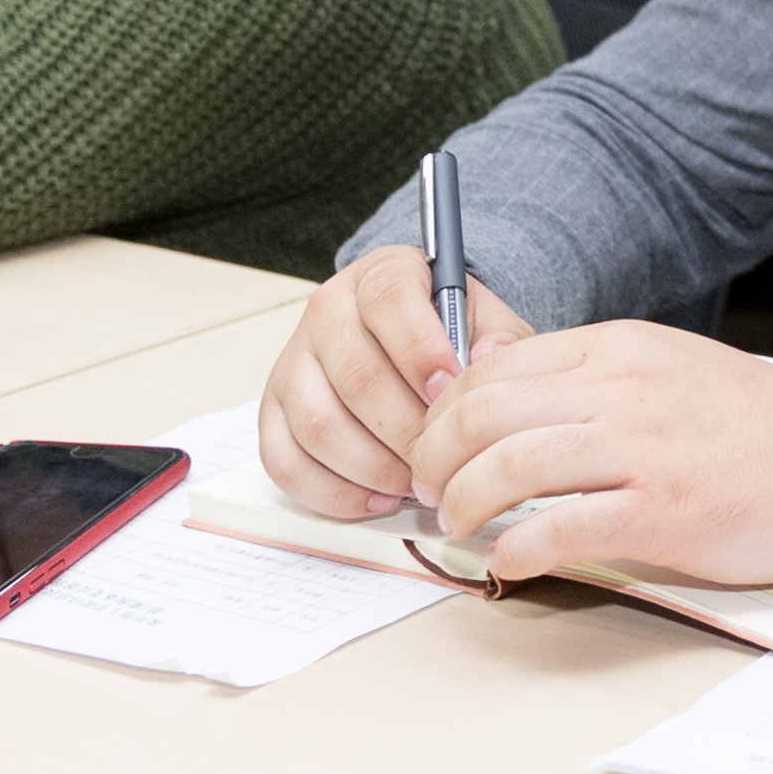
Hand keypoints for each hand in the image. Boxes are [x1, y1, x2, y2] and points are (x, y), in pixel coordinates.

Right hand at [258, 244, 534, 516]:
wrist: (408, 340)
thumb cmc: (448, 334)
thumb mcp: (485, 322)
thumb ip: (498, 340)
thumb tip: (488, 361)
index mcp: (382, 275)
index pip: (389, 301)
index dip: (420, 351)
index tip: (448, 393)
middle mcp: (327, 311)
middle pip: (355, 377)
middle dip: (406, 431)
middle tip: (441, 460)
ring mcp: (293, 361)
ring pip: (318, 425)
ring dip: (373, 468)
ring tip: (416, 482)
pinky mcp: (273, 410)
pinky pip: (286, 462)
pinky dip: (332, 492)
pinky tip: (377, 498)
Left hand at [404, 322, 772, 583]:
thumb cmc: (745, 425)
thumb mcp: (659, 365)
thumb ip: (582, 373)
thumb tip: (491, 380)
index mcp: (616, 348)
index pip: (492, 366)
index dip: (441, 411)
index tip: (429, 445)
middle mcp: (622, 389)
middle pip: (485, 412)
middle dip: (434, 457)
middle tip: (425, 490)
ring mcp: (643, 449)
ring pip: (510, 465)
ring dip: (462, 503)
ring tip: (456, 526)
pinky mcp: (664, 511)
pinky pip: (561, 527)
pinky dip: (516, 549)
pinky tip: (506, 562)